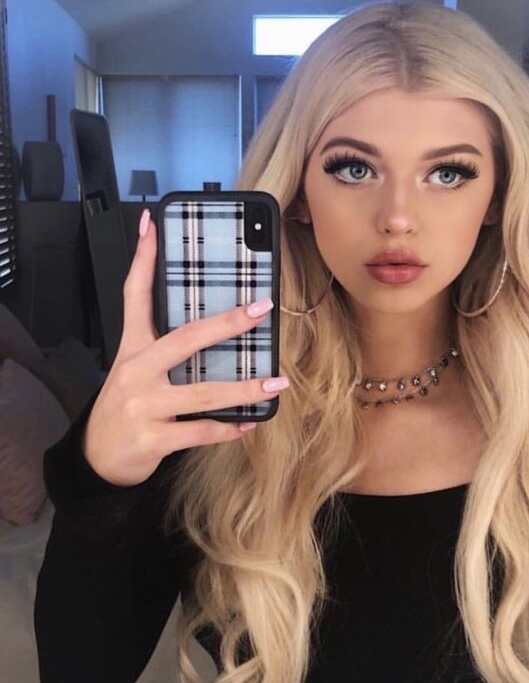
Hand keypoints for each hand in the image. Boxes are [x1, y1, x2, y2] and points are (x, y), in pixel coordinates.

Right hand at [81, 210, 287, 486]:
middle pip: (185, 338)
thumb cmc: (126, 406)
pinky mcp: (153, 437)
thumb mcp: (134, 369)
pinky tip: (250, 422)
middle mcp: (137, 371)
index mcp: (132, 347)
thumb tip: (209, 328)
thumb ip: (164, 346)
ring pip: (203, 392)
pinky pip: (201, 431)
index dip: (143, 258)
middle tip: (262, 309)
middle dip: (227, 323)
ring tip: (278, 382)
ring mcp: (144, 405)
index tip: (152, 224)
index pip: (134, 294)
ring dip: (245, 388)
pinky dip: (229, 428)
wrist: (98, 457)